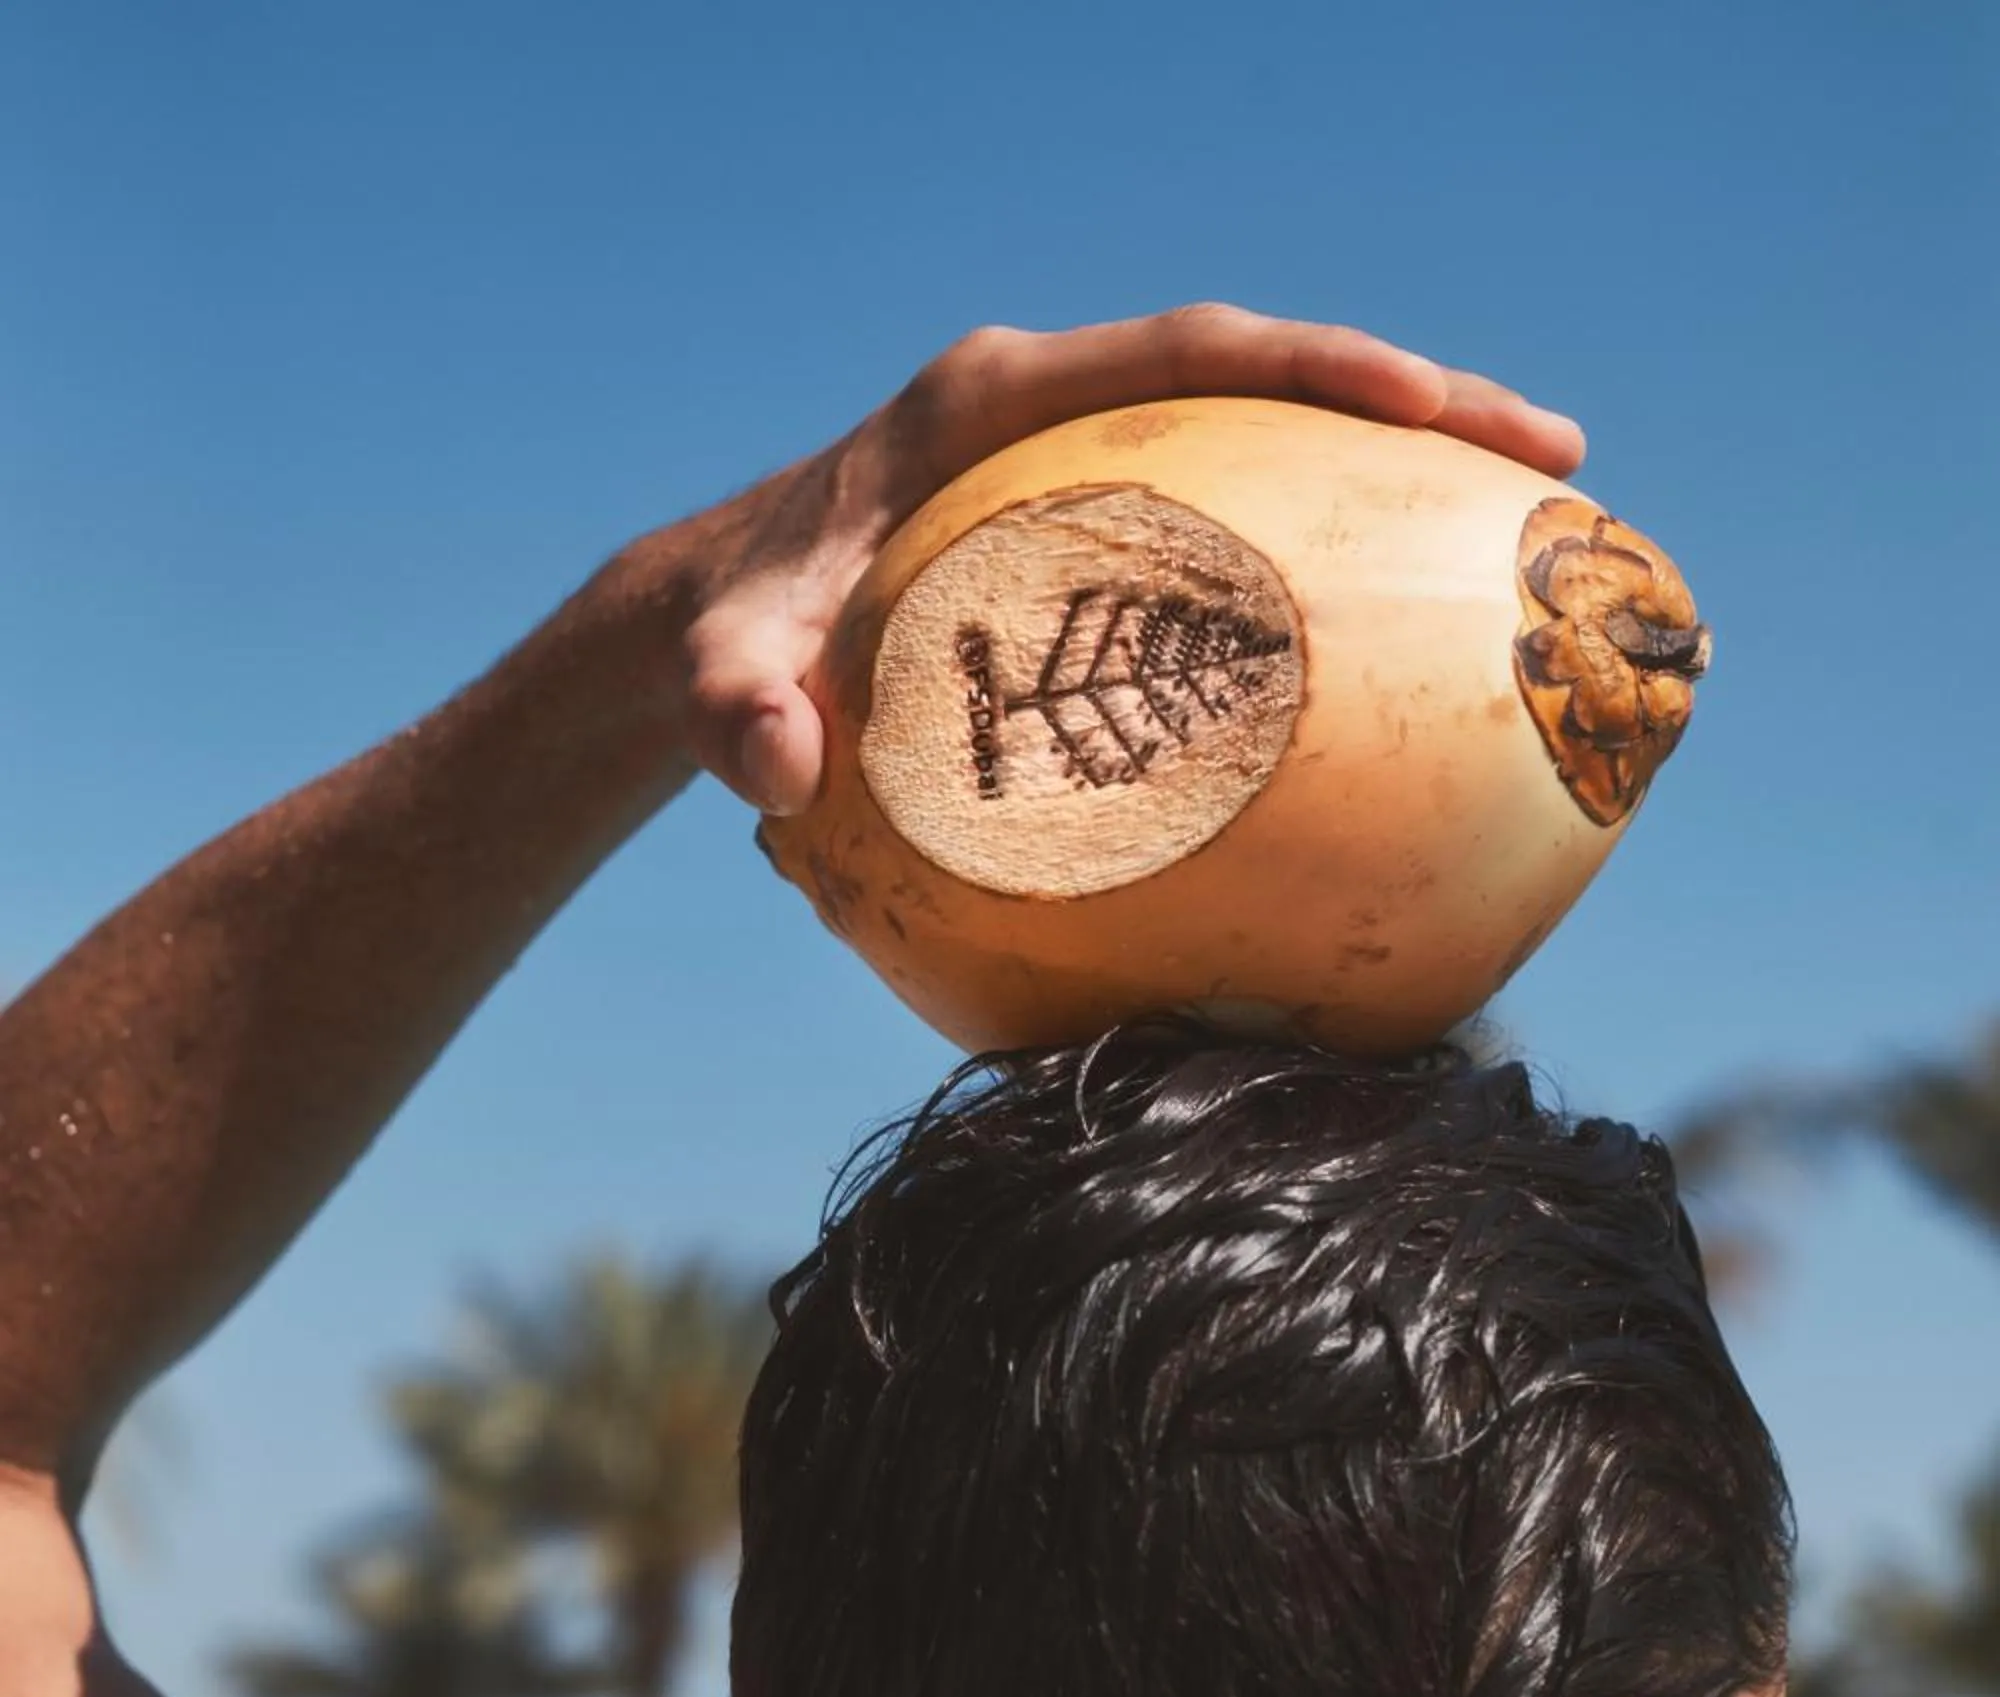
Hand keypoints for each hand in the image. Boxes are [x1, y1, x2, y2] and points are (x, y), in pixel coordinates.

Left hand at [666, 304, 1585, 816]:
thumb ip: (737, 711)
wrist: (717, 625)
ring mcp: (1091, 458)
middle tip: (1549, 461)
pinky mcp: (1106, 520)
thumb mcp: (726, 676)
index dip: (1315, 370)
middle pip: (1272, 374)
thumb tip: (779, 765)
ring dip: (1404, 474)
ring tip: (1534, 533)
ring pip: (1277, 438)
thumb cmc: (735, 643)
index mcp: (995, 401)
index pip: (1186, 354)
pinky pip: (1245, 516)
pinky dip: (1335, 549)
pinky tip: (1420, 634)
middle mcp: (1058, 405)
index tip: (1426, 406)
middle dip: (1417, 405)